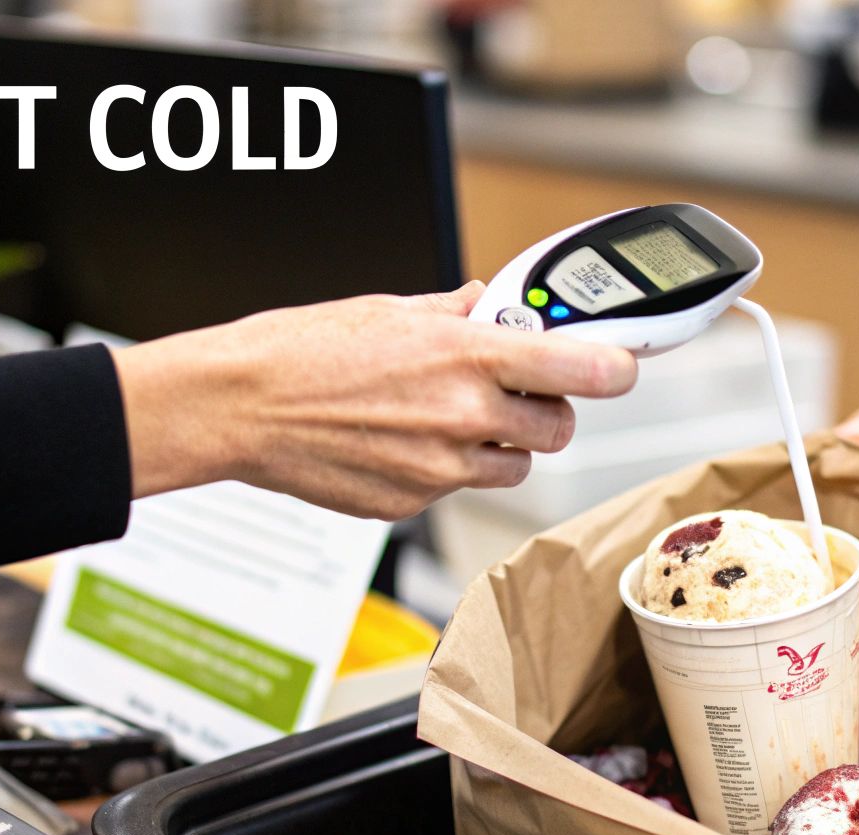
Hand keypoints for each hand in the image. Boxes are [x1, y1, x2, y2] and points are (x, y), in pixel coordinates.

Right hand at [111, 282, 637, 519]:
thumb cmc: (302, 350)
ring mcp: (440, 467)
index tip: (619, 363)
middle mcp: (464, 415)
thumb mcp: (390, 310)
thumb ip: (456, 315)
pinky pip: (456, 488)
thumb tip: (490, 308)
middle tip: (514, 390)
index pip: (587, 368)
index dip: (614, 366)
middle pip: (559, 428)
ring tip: (449, 417)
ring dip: (499, 444)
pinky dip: (445, 468)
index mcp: (468, 355)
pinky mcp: (412, 502)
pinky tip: (401, 441)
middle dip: (546, 408)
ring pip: (514, 467)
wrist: (240, 405)